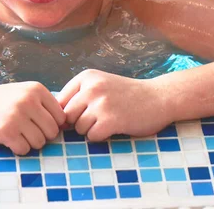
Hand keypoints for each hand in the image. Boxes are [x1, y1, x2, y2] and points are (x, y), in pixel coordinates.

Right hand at [0, 82, 65, 154]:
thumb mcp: (22, 94)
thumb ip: (43, 106)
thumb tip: (68, 126)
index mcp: (36, 89)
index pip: (61, 118)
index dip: (49, 125)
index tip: (34, 124)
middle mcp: (28, 99)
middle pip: (52, 132)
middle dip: (40, 137)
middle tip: (22, 131)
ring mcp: (16, 114)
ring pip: (40, 143)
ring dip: (28, 144)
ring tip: (13, 133)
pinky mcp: (4, 130)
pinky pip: (24, 150)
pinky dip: (16, 149)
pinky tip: (5, 139)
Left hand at [56, 69, 171, 140]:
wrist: (159, 97)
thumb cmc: (127, 94)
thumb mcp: (100, 85)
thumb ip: (78, 96)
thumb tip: (54, 118)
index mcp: (86, 77)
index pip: (59, 101)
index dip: (68, 113)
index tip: (84, 114)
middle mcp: (91, 87)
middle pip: (66, 116)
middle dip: (78, 123)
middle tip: (97, 120)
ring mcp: (101, 103)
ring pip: (78, 128)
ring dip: (90, 130)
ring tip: (108, 121)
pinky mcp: (111, 120)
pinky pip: (92, 136)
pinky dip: (101, 137)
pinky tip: (113, 128)